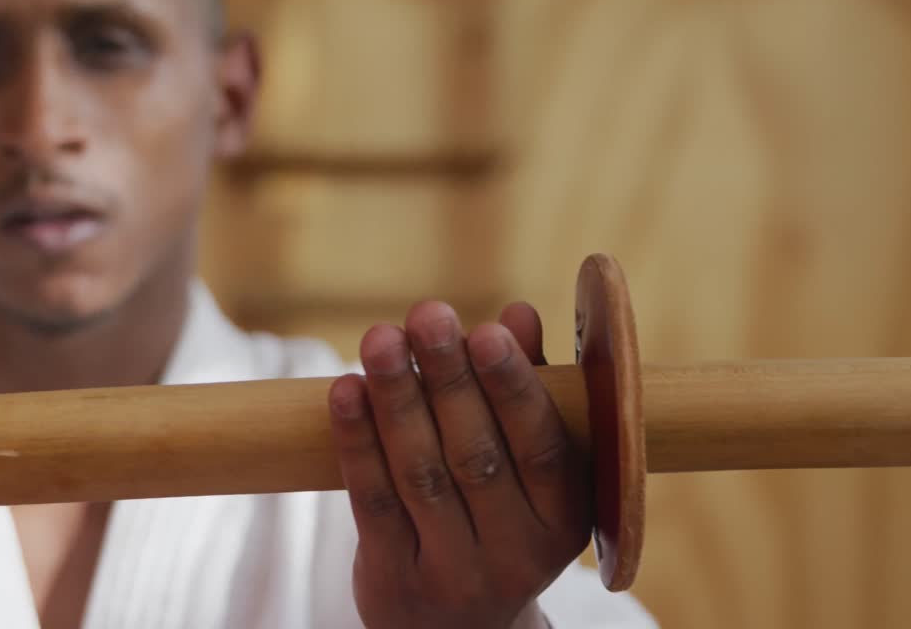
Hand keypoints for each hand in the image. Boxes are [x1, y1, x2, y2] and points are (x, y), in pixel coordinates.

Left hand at [328, 300, 590, 628]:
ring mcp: (453, 573)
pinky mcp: (394, 579)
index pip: (543, 449)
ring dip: (396, 398)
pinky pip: (372, 502)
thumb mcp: (530, 467)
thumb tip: (519, 314)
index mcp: (565, 520)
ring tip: (380, 338)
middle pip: (475, 457)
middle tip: (426, 315)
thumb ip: (529, 388)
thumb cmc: (500, 516)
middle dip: (447, 379)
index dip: (514, 388)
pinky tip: (346, 390)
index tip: (486, 331)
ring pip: (420, 475)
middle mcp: (516, 554)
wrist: (458, 627)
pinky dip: (357, 442)